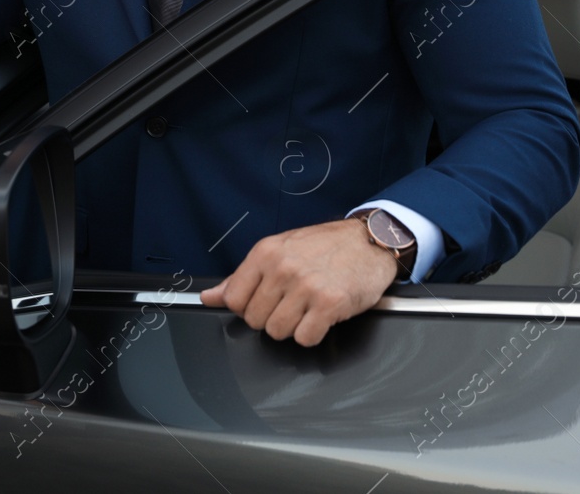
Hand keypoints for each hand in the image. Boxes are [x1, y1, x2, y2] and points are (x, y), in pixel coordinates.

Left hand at [199, 218, 398, 346]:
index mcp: (265, 253)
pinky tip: (321, 315)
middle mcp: (283, 268)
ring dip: (292, 327)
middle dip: (271, 318)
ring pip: (277, 332)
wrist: (370, 240)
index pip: (234, 299)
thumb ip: (241, 277)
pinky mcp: (330, 304)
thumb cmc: (325, 246)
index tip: (263, 301)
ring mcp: (306, 286)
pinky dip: (313, 333)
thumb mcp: (278, 251)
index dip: (247, 307)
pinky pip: (305, 338)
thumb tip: (209, 297)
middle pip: (255, 321)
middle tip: (292, 303)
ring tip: (307, 308)